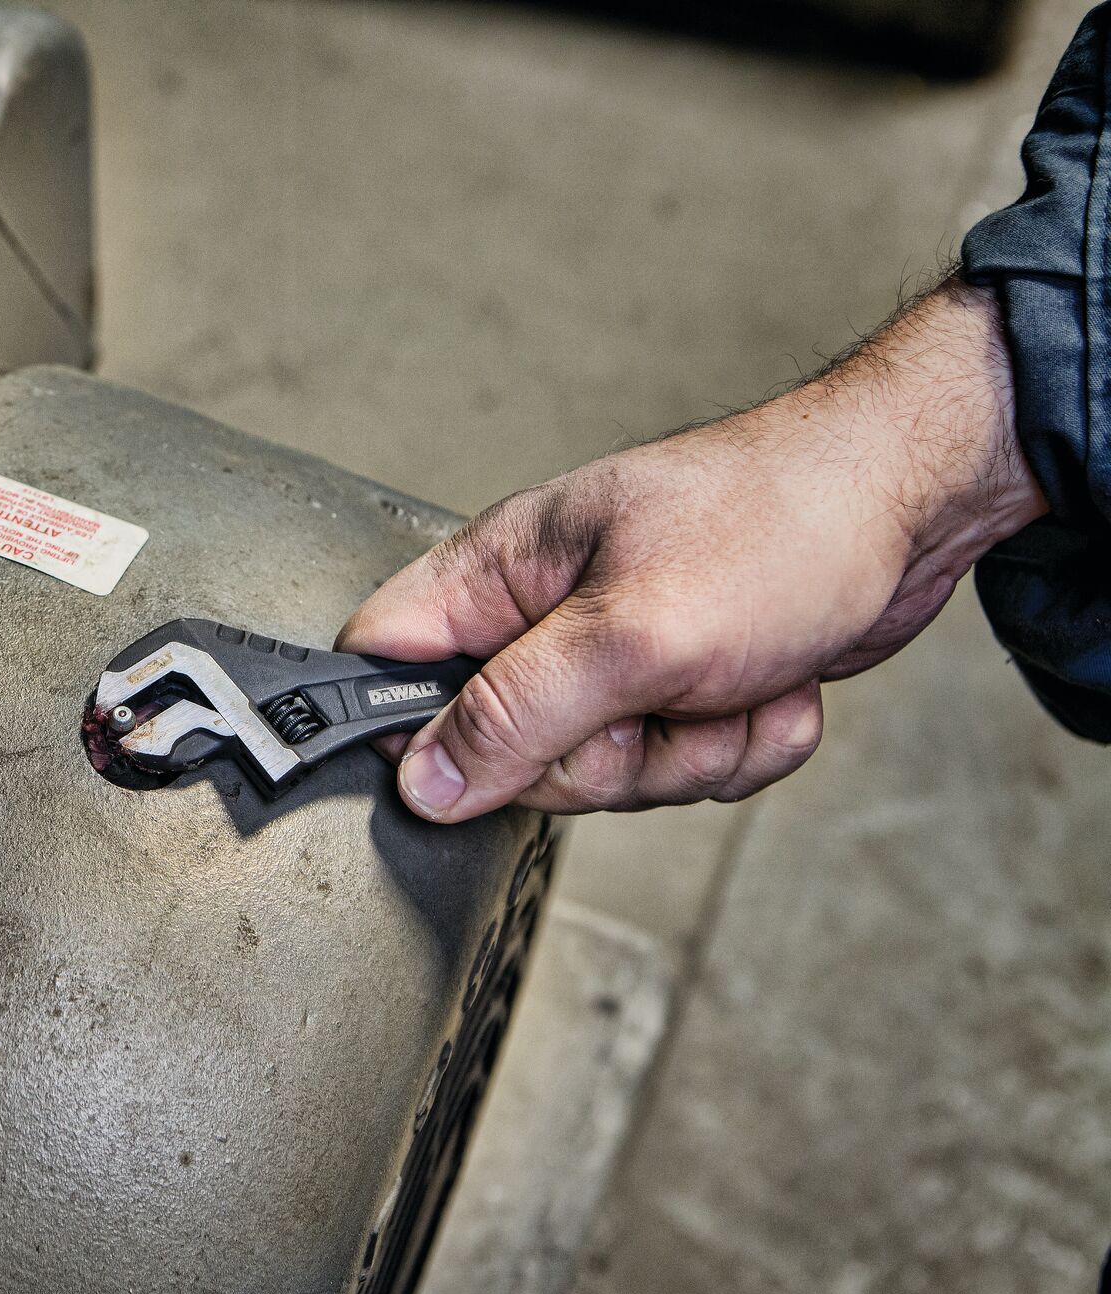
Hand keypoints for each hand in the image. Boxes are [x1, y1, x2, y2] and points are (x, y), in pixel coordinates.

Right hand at [339, 278, 1046, 822]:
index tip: (494, 748)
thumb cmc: (781, 522)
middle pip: (502, 751)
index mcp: (499, 572)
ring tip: (733, 679)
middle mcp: (542, 616)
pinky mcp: (676, 687)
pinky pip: (676, 768)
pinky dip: (738, 746)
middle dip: (602, 755)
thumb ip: (514, 714)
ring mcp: (611, 656)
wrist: (915, 505)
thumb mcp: (630, 634)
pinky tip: (770, 684)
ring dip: (688, 751)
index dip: (410, 726)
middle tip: (656, 699)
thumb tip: (422, 781)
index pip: (385, 660)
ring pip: (600, 772)